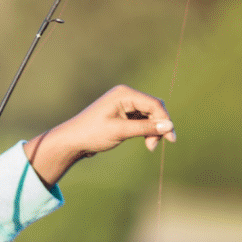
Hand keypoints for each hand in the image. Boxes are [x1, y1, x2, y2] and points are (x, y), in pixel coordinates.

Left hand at [24, 85, 175, 187]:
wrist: (71, 141)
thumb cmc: (91, 134)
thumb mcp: (120, 131)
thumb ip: (145, 128)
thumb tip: (169, 126)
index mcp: (124, 94)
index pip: (154, 104)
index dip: (165, 121)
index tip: (170, 139)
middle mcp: (125, 96)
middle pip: (154, 109)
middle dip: (158, 126)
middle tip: (153, 146)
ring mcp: (124, 105)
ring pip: (149, 116)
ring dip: (152, 130)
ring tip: (149, 146)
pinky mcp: (122, 115)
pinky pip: (141, 120)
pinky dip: (145, 131)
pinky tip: (146, 142)